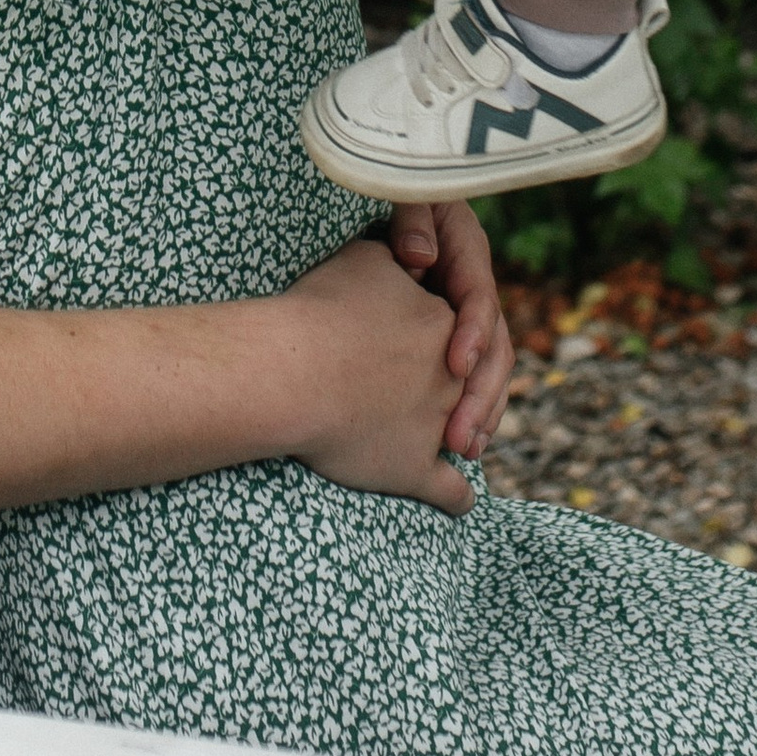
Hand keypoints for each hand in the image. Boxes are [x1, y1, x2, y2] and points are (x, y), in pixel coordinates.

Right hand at [282, 236, 473, 517]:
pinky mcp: (417, 469)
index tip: (411, 345)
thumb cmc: (321, 310)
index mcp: (445, 322)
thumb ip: (394, 257)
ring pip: (464, 434)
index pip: (454, 329)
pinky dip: (456, 497)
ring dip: (462, 439)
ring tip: (452, 443)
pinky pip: (451, 491)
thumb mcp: (364, 259)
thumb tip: (406, 254)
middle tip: (425, 393)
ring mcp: (438, 425)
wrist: (293, 368)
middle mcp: (451, 376)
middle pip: (464, 383)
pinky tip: (458, 501)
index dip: (436, 339)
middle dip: (455, 391)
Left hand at [388, 199, 513, 458]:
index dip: (472, 331)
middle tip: (458, 437)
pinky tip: (456, 444)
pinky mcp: (448, 337)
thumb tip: (420, 256)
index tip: (455, 366)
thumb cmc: (388, 200)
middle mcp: (473, 288)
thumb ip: (413, 217)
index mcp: (466, 250)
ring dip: (480, 411)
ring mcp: (464, 315)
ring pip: (487, 369)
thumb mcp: (405, 194)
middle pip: (493, 346)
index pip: (479, 296)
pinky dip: (466, 409)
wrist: (379, 212)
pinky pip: (467, 377)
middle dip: (479, 393)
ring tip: (464, 450)